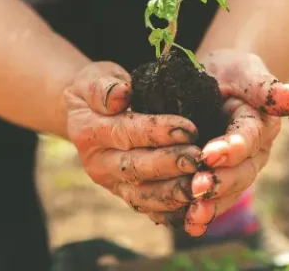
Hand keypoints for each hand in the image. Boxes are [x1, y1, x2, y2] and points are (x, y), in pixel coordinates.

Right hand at [64, 62, 201, 221]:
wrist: (88, 115)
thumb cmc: (100, 89)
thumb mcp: (96, 77)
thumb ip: (104, 86)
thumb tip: (121, 94)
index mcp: (88, 132)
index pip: (126, 132)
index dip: (158, 132)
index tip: (189, 129)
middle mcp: (97, 163)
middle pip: (136, 167)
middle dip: (170, 165)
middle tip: (199, 159)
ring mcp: (111, 184)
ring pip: (142, 195)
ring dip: (172, 193)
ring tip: (200, 185)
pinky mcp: (126, 195)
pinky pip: (150, 209)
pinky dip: (172, 212)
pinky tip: (195, 207)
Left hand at [172, 49, 288, 235]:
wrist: (218, 81)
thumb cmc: (232, 72)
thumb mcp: (245, 71)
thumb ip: (265, 87)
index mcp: (260, 125)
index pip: (248, 140)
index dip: (231, 149)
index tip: (210, 155)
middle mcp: (253, 153)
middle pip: (241, 173)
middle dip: (219, 182)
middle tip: (197, 187)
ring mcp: (238, 170)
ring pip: (228, 193)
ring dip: (211, 206)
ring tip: (193, 215)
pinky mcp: (219, 180)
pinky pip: (213, 201)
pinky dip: (199, 214)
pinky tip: (186, 225)